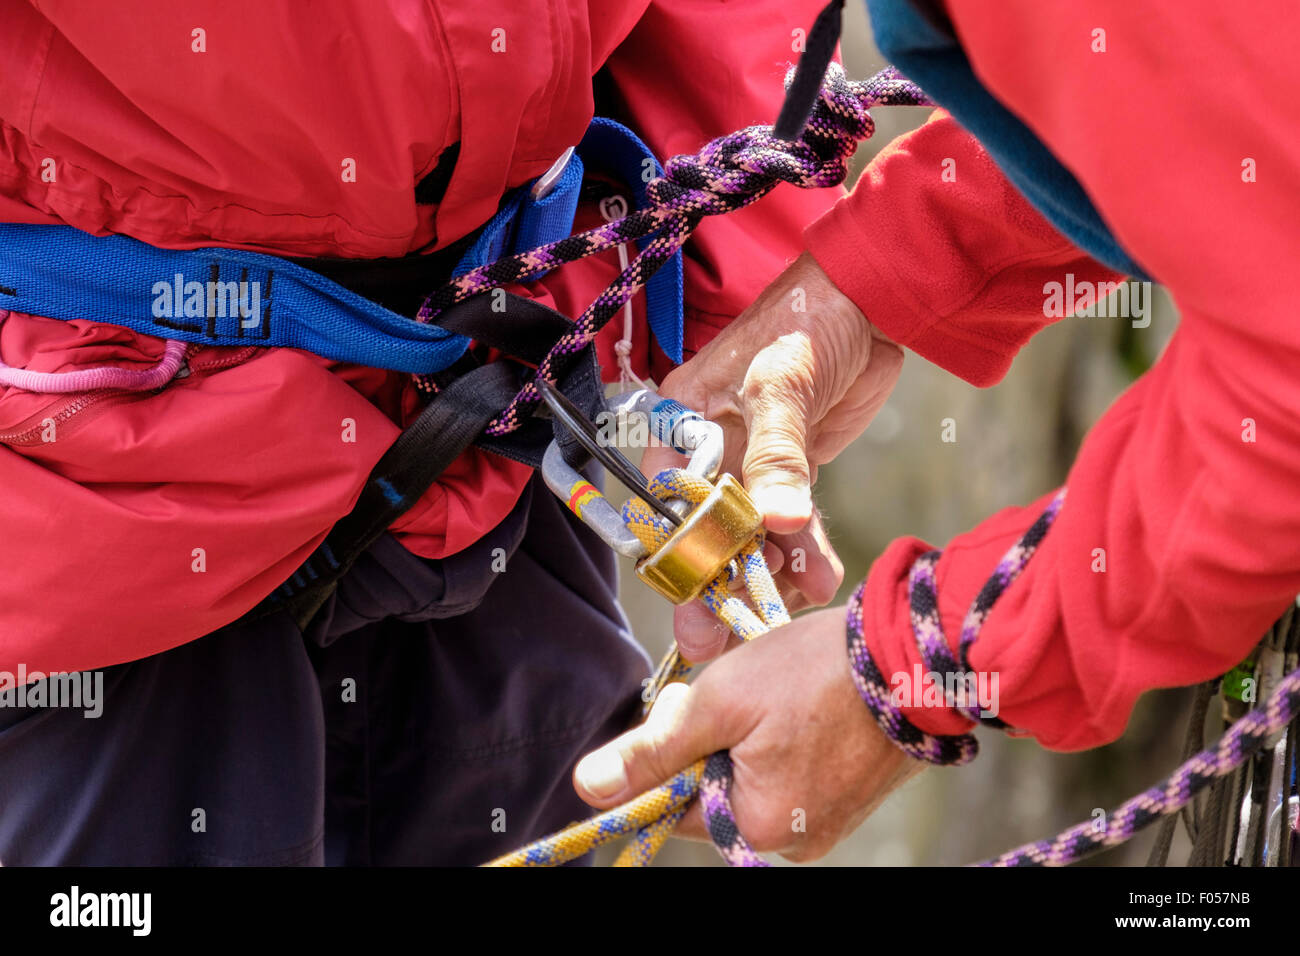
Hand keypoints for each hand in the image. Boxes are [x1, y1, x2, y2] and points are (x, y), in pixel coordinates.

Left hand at [572, 607, 923, 861]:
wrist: (911, 654)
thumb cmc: (814, 673)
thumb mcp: (719, 700)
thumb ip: (651, 748)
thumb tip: (587, 788)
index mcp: (758, 825)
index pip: (675, 803)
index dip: (669, 749)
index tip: (688, 702)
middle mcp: (794, 840)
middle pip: (713, 791)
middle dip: (711, 739)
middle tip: (736, 689)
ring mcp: (827, 822)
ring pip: (750, 779)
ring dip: (745, 737)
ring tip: (776, 692)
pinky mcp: (850, 798)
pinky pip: (791, 776)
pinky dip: (782, 741)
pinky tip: (798, 704)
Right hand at [643, 252, 903, 660]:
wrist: (872, 300)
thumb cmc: (808, 321)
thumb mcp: (784, 384)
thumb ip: (778, 456)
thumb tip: (777, 523)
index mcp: (681, 422)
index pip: (666, 503)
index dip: (679, 555)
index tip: (695, 602)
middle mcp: (708, 447)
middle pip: (705, 530)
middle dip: (720, 581)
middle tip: (728, 636)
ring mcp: (752, 463)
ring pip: (751, 535)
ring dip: (773, 570)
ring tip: (797, 599)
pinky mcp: (793, 470)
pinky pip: (790, 524)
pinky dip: (804, 552)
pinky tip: (821, 576)